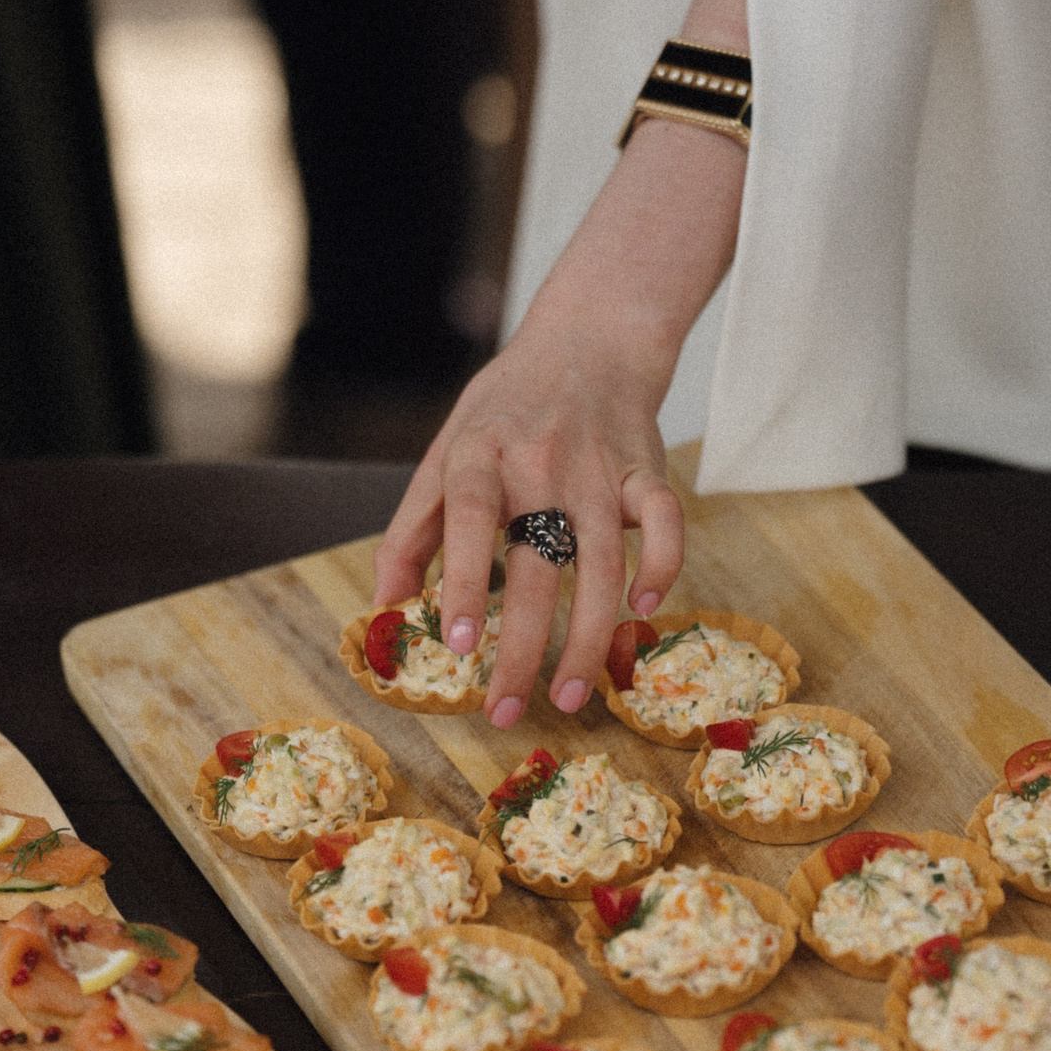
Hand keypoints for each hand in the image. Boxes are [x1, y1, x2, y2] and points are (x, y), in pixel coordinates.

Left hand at [371, 321, 684, 727]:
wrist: (589, 339)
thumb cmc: (506, 409)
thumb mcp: (444, 453)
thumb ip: (411, 530)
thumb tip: (383, 606)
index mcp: (479, 453)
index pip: (469, 519)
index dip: (467, 582)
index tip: (460, 646)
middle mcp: (541, 461)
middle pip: (538, 564)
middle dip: (523, 647)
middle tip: (505, 711)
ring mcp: (600, 468)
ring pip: (603, 562)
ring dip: (590, 637)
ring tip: (570, 696)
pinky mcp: (648, 471)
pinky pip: (667, 524)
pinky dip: (662, 568)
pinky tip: (642, 612)